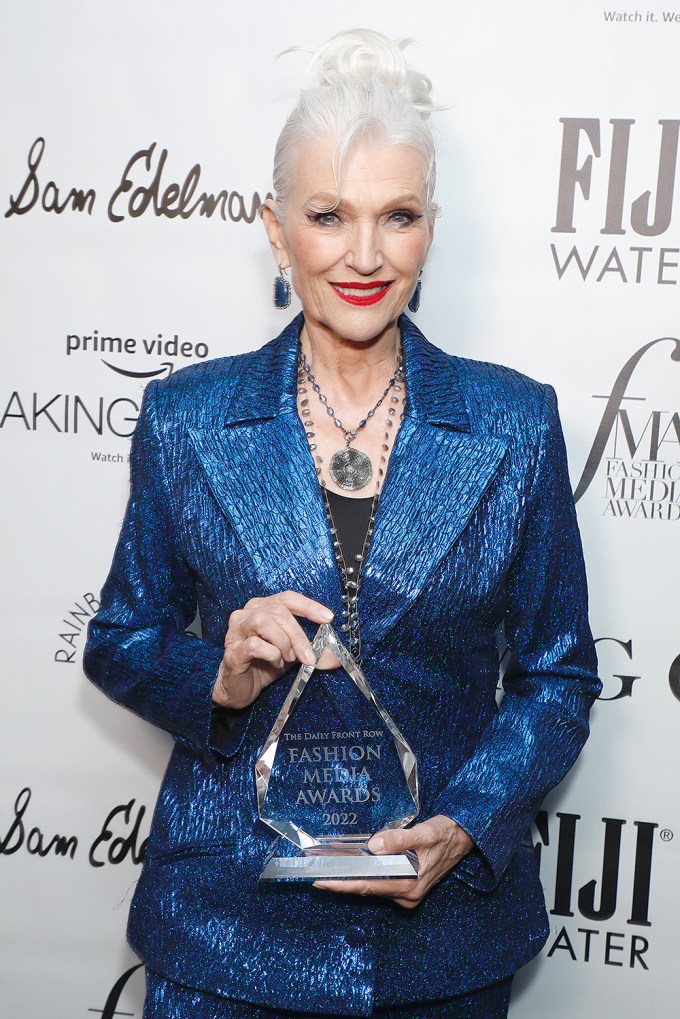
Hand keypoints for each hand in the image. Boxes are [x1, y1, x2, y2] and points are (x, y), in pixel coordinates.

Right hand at [212, 591, 337, 709]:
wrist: (240, 689)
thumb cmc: (264, 665)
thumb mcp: (294, 654)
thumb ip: (313, 650)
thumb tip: (337, 657)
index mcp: (262, 608)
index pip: (287, 598)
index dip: (309, 606)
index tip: (328, 618)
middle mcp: (246, 614)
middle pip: (279, 611)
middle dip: (299, 634)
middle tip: (308, 655)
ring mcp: (236, 631)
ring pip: (263, 622)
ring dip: (283, 642)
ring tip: (286, 658)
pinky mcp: (232, 651)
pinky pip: (254, 645)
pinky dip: (271, 654)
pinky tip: (274, 662)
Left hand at [313, 815, 473, 908]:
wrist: (463, 838)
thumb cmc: (444, 834)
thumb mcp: (424, 833)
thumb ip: (399, 840)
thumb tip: (374, 846)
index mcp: (411, 886)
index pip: (369, 886)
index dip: (343, 884)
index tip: (321, 881)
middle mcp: (407, 894)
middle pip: (368, 889)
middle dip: (342, 883)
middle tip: (315, 875)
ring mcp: (407, 893)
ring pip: (373, 887)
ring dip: (352, 879)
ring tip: (328, 870)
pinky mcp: (407, 886)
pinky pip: (380, 883)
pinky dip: (365, 875)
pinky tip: (351, 868)